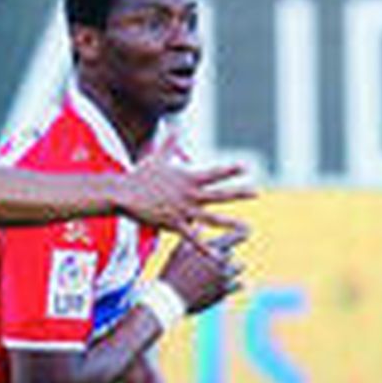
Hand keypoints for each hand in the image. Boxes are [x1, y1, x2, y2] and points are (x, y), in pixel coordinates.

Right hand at [118, 150, 254, 243]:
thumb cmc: (139, 176)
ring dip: (229, 223)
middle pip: (219, 194)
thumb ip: (169, 143)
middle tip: (256, 192)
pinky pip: (191, 238)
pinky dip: (204, 247)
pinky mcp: (173, 224)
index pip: (215, 173)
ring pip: (211, 218)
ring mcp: (183, 210)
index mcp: (188, 178)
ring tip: (245, 227)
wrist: (124, 194)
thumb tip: (175, 126)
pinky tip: (216, 256)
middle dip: (239, 193)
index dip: (231, 170)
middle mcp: (189, 194)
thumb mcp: (157, 157)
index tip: (246, 167)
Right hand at [157, 219, 250, 314]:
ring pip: (238, 267)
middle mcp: (221, 261)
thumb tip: (200, 225)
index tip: (248, 231)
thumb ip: (193, 237)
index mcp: (211, 248)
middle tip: (209, 262)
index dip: (241, 233)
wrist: (171, 300)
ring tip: (216, 273)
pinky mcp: (225, 292)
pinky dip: (233, 283)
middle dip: (222, 256)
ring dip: (231, 268)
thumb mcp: (179, 251)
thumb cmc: (172, 273)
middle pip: (231, 253)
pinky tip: (222, 284)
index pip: (235, 236)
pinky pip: (238, 284)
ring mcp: (224, 277)